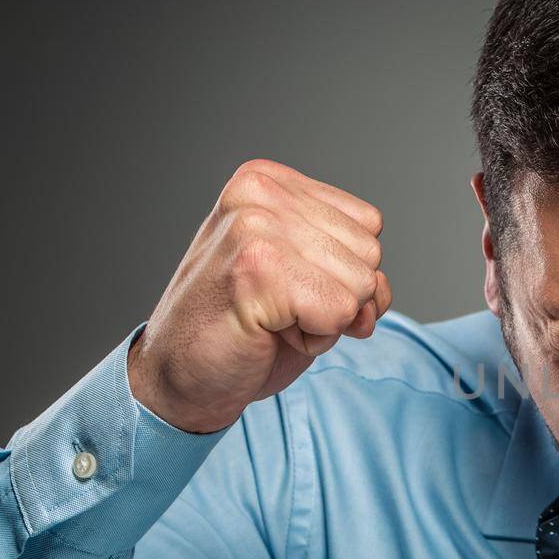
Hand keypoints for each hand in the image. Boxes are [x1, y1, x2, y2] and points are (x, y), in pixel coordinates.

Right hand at [127, 159, 392, 432]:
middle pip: (370, 253)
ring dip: (326, 320)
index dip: (342, 272)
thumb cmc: (244, 329)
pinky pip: (342, 313)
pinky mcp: (258, 270)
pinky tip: (268, 333)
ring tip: (270, 319)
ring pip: (361, 285)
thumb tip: (378, 293)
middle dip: (337, 297)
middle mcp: (260, 193)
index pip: (369, 223)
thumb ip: (352, 268)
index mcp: (269, 181)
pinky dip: (316, 339)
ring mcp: (256, 227)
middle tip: (276, 309)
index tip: (287, 286)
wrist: (180, 377)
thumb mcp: (306, 279)